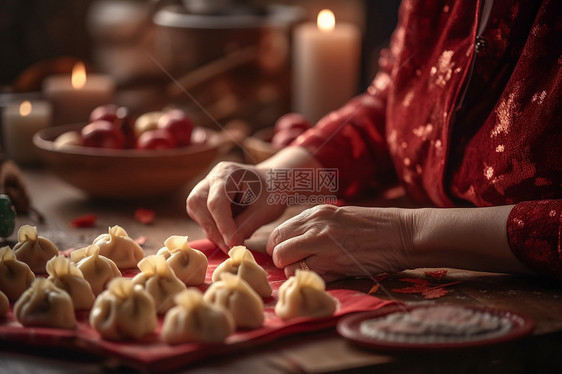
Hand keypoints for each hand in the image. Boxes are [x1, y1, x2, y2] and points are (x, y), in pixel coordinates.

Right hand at [186, 161, 285, 251]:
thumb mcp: (267, 210)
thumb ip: (247, 225)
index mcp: (228, 173)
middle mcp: (213, 177)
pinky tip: (228, 235)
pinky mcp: (205, 198)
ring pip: (195, 210)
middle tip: (229, 246)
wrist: (273, 183)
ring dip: (211, 230)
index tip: (232, 244)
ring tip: (230, 241)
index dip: (222, 225)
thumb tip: (230, 244)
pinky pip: (201, 215)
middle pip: (198, 203)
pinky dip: (213, 228)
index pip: (216, 201)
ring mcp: (207, 186)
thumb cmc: (273, 192)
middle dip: (212, 228)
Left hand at [266, 205, 414, 280]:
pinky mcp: (332, 261)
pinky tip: (325, 276)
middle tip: (298, 267)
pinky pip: (305, 274)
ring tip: (313, 272)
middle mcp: (314, 225)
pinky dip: (310, 280)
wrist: (401, 234)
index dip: (281, 248)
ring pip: (285, 262)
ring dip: (294, 272)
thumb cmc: (375, 228)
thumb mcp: (339, 218)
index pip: (279, 232)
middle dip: (283, 261)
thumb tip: (295, 246)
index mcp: (315, 213)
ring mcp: (322, 242)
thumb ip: (316, 229)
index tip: (290, 256)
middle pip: (276, 247)